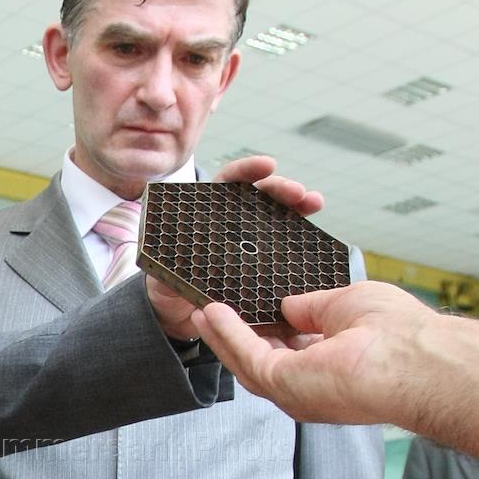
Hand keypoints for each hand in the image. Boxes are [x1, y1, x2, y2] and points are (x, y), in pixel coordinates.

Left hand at [147, 155, 324, 341]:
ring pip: (277, 216)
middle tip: (298, 192)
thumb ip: (168, 267)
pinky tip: (316, 235)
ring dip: (298, 205)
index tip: (267, 166)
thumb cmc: (166, 285)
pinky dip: (301, 238)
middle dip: (280, 188)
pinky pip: (282, 246)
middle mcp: (231, 221)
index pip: (227, 183)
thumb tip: (175, 267)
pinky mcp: (261, 261)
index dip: (246, 171)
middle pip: (259, 196)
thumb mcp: (162, 273)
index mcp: (206, 213)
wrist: (177, 313)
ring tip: (314, 202)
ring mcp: (249, 240)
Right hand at [191, 282, 436, 424]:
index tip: (246, 309)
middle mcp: (311, 388)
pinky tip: (212, 311)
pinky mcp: (283, 385)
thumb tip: (290, 303)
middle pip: (260, 362)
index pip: (290, 352)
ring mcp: (295, 391)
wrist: (414, 358)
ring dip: (222, 336)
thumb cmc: (399, 331)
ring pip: (246, 362)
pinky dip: (227, 333)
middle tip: (210, 312)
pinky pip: (246, 355)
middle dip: (233, 338)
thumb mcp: (346, 304)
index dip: (265, 330)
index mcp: (331, 370)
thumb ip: (313, 307)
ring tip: (201, 310)